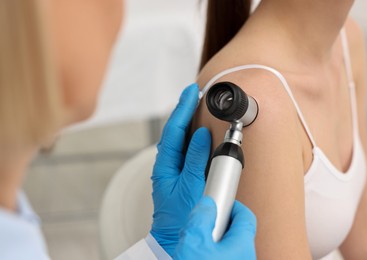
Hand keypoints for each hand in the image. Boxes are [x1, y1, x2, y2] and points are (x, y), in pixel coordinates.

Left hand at [150, 83, 211, 255]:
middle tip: (194, 93)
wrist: (174, 238)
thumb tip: (202, 134)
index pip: (174, 129)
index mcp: (164, 164)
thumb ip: (195, 158)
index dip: (183, 108)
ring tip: (196, 105)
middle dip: (184, 110)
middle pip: (175, 130)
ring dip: (188, 121)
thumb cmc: (179, 216)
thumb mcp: (189, 185)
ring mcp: (174, 169)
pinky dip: (193, 136)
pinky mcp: (182, 175)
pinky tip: (199, 131)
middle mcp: (167, 164)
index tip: (192, 91)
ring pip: (180, 139)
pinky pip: (187, 150)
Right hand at [174, 196, 256, 259]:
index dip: (230, 204)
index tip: (217, 202)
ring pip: (227, 244)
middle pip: (236, 229)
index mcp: (243, 244)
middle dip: (217, 223)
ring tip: (195, 244)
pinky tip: (196, 256)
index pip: (245, 214)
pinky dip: (210, 252)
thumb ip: (202, 217)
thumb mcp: (194, 240)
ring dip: (211, 240)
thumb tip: (207, 204)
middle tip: (202, 225)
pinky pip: (223, 256)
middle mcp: (246, 255)